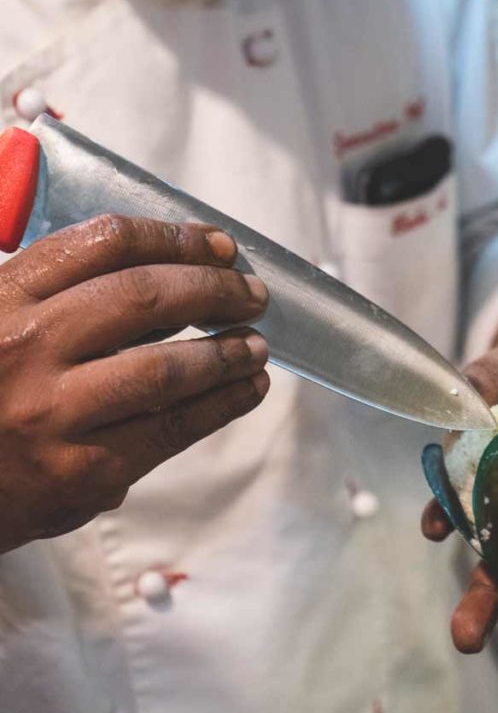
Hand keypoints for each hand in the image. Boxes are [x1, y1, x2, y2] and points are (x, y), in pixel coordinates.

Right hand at [0, 215, 269, 553]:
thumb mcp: (2, 319)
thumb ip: (66, 291)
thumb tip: (180, 271)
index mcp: (7, 297)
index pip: (107, 242)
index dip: (176, 238)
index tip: (219, 245)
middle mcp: (26, 347)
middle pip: (144, 297)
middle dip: (214, 291)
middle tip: (252, 296)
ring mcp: (52, 414)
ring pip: (165, 370)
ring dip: (227, 353)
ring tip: (257, 347)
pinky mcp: (79, 473)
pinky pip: (169, 430)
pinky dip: (220, 406)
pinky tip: (245, 391)